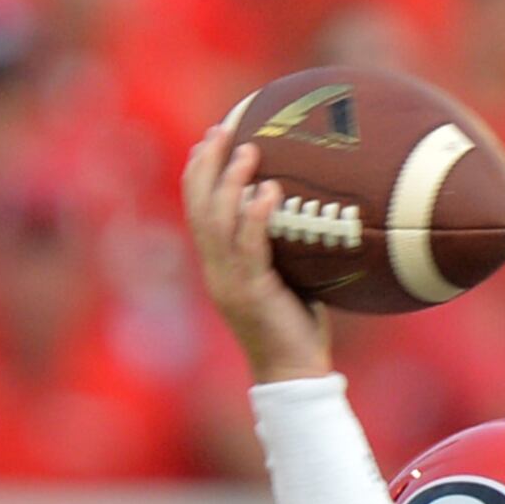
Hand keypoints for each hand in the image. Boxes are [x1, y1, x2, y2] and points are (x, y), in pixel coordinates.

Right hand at [182, 124, 331, 385]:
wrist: (293, 374)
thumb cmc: (296, 329)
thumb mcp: (286, 281)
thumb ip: (283, 249)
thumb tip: (309, 212)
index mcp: (218, 267)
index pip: (196, 210)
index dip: (199, 172)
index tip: (211, 139)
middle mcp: (216, 270)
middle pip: (197, 206)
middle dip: (206, 163)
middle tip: (222, 129)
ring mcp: (230, 282)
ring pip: (217, 221)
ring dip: (231, 180)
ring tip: (250, 149)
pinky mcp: (251, 293)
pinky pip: (249, 246)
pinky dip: (256, 215)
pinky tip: (270, 190)